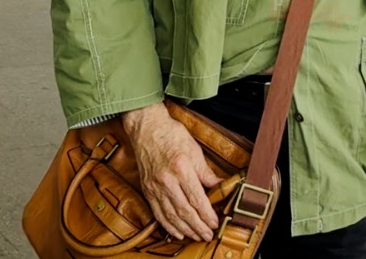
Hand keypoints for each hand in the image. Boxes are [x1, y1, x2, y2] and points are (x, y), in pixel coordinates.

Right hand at [122, 103, 223, 240]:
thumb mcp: (195, 150)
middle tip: (207, 235)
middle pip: (184, 211)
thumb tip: (219, 186)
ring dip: (185, 229)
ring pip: (171, 215)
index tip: (214, 223)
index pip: (197, 198)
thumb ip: (206, 172)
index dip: (206, 214)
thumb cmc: (171, 135)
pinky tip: (177, 232)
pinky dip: (168, 225)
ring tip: (196, 236)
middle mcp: (167, 180)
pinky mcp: (147, 189)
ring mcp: (155, 186)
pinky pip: (158, 213)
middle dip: (198, 226)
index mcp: (181, 168)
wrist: (147, 128)